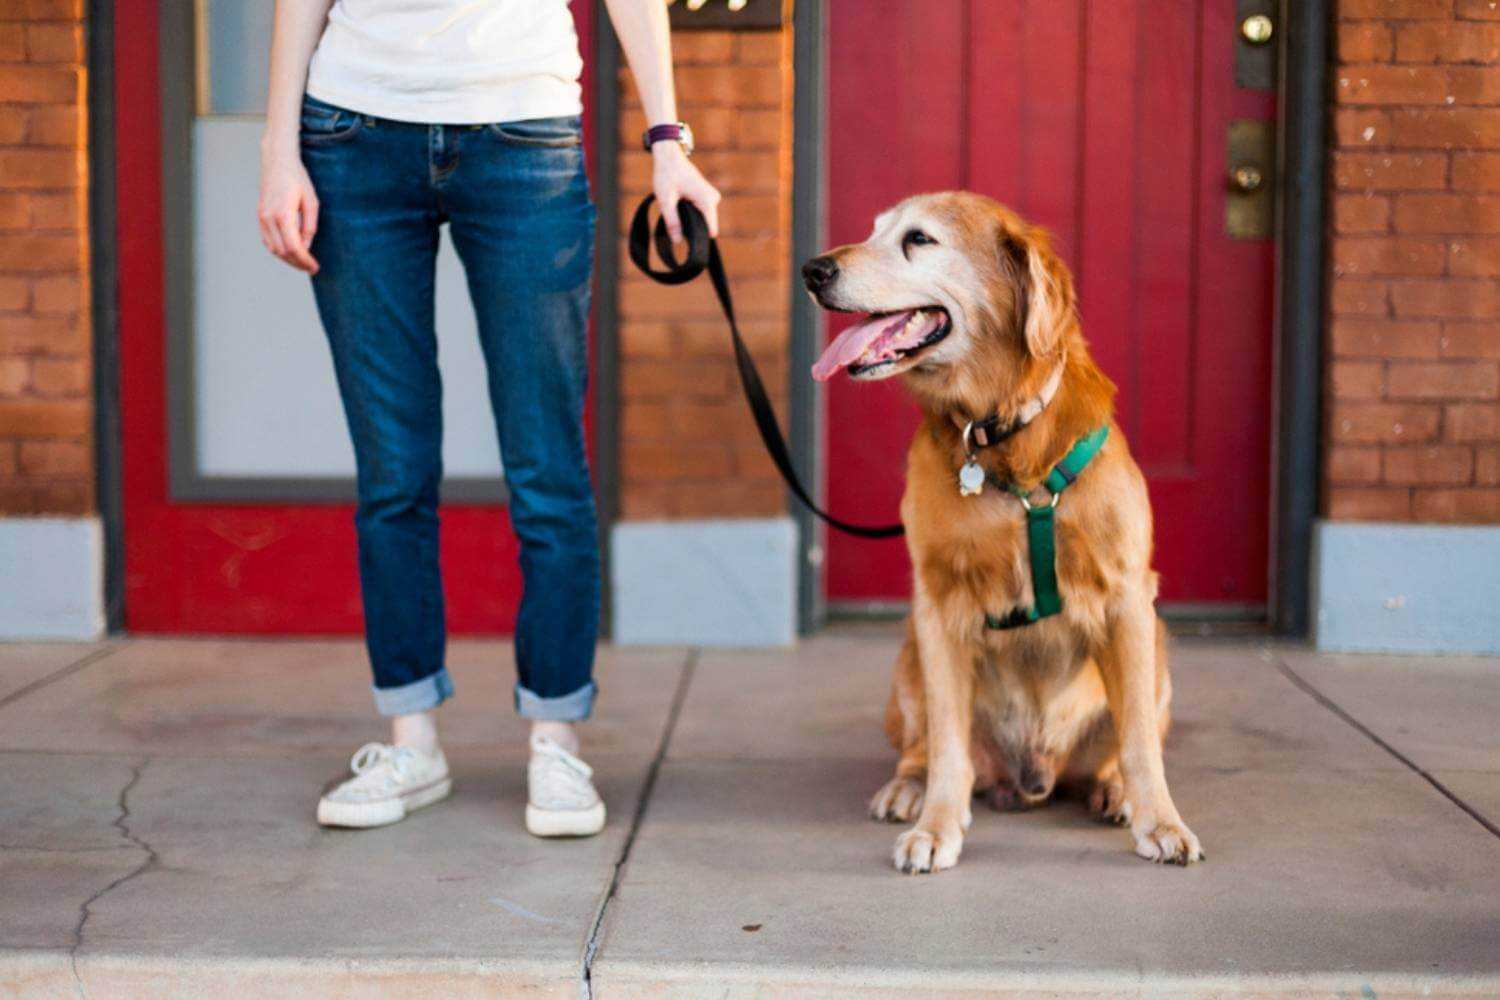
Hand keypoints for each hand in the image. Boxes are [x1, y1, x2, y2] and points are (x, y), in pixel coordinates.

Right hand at [257, 148, 319, 273]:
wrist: (277, 161)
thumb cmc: (298, 179)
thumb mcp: (312, 202)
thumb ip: (309, 226)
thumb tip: (306, 246)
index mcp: (283, 214)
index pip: (294, 247)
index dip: (305, 261)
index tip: (315, 267)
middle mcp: (269, 218)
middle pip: (283, 252)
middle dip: (298, 263)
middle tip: (311, 267)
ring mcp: (262, 217)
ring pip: (273, 248)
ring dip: (288, 258)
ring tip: (303, 261)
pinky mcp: (260, 216)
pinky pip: (267, 240)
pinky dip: (279, 249)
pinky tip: (291, 252)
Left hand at [652, 141, 720, 242]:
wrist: (670, 156)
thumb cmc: (667, 175)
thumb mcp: (666, 200)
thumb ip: (672, 222)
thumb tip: (677, 241)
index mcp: (707, 201)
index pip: (709, 230)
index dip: (696, 238)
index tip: (683, 238)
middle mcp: (714, 199)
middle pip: (705, 226)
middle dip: (690, 226)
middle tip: (675, 214)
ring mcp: (713, 198)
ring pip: (702, 220)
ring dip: (689, 218)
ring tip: (677, 205)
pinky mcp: (708, 197)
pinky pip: (701, 213)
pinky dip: (690, 212)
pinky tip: (681, 203)